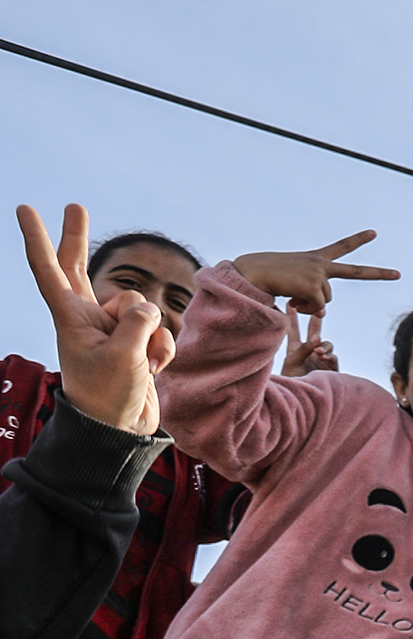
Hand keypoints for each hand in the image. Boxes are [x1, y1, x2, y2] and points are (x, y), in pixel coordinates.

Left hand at [18, 203, 172, 431]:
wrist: (121, 431)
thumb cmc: (110, 398)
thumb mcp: (124, 359)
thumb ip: (136, 323)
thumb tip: (147, 307)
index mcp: (71, 318)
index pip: (50, 272)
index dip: (38, 239)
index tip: (24, 208)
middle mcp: (88, 317)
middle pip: (80, 268)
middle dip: (77, 238)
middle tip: (75, 206)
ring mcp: (113, 328)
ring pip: (140, 306)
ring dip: (151, 333)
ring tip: (144, 363)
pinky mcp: (136, 341)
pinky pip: (159, 329)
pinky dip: (163, 348)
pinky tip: (153, 369)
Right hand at [233, 231, 398, 313]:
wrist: (252, 272)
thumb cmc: (268, 277)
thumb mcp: (294, 284)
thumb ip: (313, 297)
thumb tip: (322, 313)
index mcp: (316, 259)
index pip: (341, 247)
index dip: (358, 240)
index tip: (373, 233)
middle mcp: (321, 264)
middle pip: (356, 271)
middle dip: (379, 274)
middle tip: (399, 274)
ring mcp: (319, 274)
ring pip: (327, 301)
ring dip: (310, 304)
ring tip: (292, 295)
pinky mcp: (313, 286)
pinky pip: (318, 308)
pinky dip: (307, 310)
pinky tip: (292, 300)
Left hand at [279, 304, 337, 377]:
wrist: (303, 401)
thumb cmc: (292, 381)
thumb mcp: (291, 362)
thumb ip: (302, 349)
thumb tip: (316, 339)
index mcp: (295, 349)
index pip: (293, 329)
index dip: (292, 316)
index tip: (289, 303)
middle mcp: (309, 352)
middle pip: (314, 332)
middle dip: (315, 321)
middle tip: (317, 310)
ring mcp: (320, 360)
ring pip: (326, 344)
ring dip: (323, 345)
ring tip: (318, 352)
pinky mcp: (330, 369)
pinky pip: (333, 358)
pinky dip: (329, 356)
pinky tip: (323, 358)